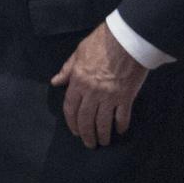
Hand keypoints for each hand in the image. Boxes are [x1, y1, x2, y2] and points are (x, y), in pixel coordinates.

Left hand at [50, 23, 147, 148]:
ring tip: (104, 142)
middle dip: (87, 135)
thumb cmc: (102, 42)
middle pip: (86, 120)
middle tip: (89, 143)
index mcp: (78, 82)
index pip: (71, 108)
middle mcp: (92, 92)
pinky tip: (119, 130)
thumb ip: (67, 69)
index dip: (72, 123)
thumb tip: (56, 81)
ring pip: (103, 122)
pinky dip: (120, 126)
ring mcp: (109, 96)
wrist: (127, 39)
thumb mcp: (79, 52)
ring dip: (102, 135)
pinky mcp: (126, 97)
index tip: (75, 132)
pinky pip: (122, 117)